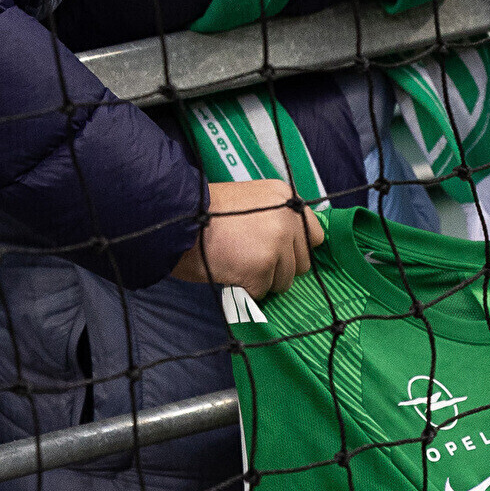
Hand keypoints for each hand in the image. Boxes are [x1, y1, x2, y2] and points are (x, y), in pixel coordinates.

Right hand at [169, 180, 326, 299]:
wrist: (176, 219)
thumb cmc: (204, 213)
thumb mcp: (249, 202)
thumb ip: (274, 218)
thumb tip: (290, 248)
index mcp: (285, 198)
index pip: (313, 235)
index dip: (295, 249)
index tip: (276, 253)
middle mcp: (287, 218)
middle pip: (302, 262)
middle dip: (279, 268)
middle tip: (249, 260)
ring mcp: (277, 244)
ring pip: (284, 281)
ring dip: (262, 280)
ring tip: (236, 264)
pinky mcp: (262, 268)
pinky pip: (262, 292)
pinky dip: (245, 289)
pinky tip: (229, 271)